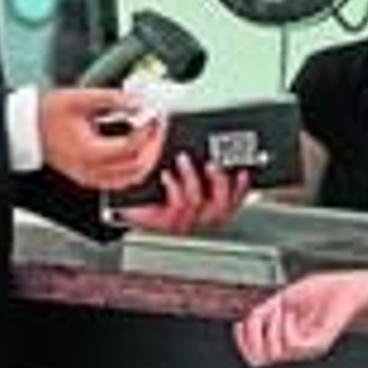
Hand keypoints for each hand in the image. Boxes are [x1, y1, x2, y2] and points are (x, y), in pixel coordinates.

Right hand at [38, 87, 165, 190]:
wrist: (28, 128)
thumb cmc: (47, 114)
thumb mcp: (80, 98)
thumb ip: (113, 98)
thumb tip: (138, 101)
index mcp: (89, 152)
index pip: (131, 148)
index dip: (148, 131)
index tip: (154, 115)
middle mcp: (92, 170)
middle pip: (136, 167)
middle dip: (154, 145)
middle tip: (159, 125)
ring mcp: (91, 177)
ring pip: (132, 178)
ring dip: (148, 159)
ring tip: (152, 137)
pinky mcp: (89, 178)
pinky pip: (121, 181)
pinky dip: (135, 168)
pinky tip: (139, 153)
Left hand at [114, 155, 247, 233]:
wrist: (126, 206)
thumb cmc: (154, 189)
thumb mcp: (179, 173)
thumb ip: (197, 163)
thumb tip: (208, 144)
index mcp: (208, 207)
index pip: (233, 201)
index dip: (242, 188)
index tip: (242, 171)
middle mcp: (199, 218)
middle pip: (222, 206)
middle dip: (220, 183)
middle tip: (213, 164)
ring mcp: (183, 222)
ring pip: (198, 203)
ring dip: (192, 178)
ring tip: (184, 159)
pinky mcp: (165, 222)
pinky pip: (176, 206)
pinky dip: (174, 186)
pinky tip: (167, 175)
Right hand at [233, 271, 367, 367]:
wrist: (348, 290)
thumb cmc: (320, 293)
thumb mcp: (283, 300)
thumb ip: (265, 312)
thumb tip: (244, 323)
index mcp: (285, 340)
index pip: (254, 357)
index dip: (241, 342)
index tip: (239, 323)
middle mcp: (295, 349)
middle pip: (258, 360)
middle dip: (252, 334)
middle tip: (262, 314)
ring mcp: (306, 348)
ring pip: (273, 353)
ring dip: (269, 327)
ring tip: (281, 310)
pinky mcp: (318, 345)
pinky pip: (291, 345)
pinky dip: (284, 327)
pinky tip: (291, 313)